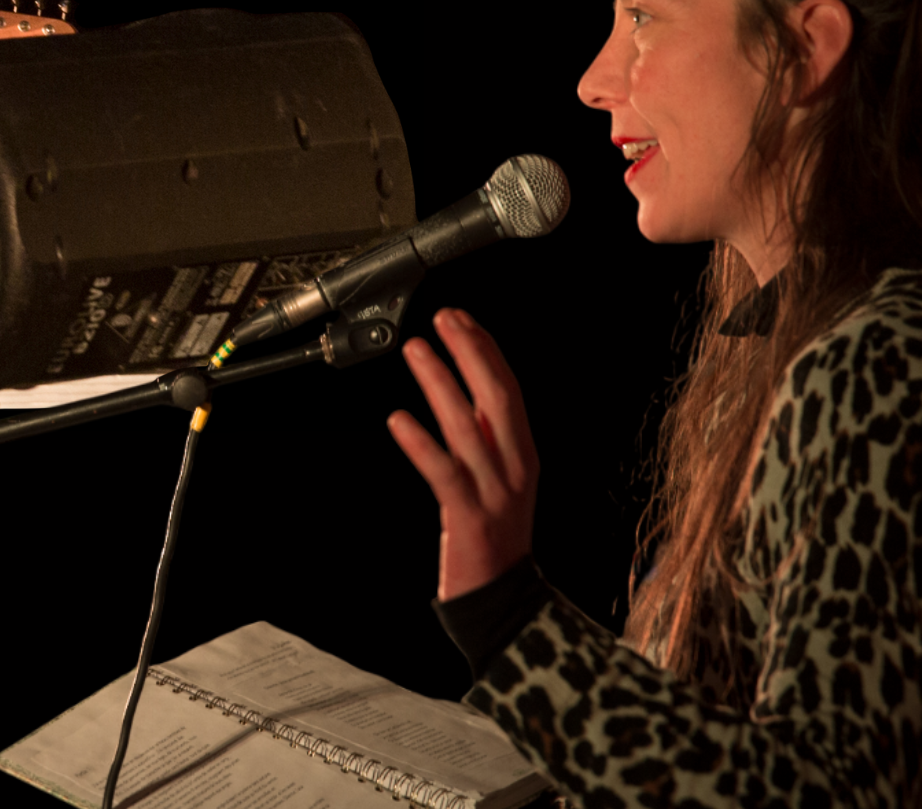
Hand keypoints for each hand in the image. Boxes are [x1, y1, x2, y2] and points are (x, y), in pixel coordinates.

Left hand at [388, 308, 539, 599]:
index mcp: (523, 453)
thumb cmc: (496, 535)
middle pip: (497, 398)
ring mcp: (494, 492)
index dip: (485, 350)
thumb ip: (486, 435)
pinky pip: (444, 472)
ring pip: (468, 427)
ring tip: (415, 351)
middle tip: (443, 318)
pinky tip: (398, 419)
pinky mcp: (469, 518)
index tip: (460, 319)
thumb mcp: (499, 476)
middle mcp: (514, 467)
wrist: (504, 602)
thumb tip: (465, 385)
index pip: (508, 389)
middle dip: (470, 353)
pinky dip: (420, 443)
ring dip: (441, 383)